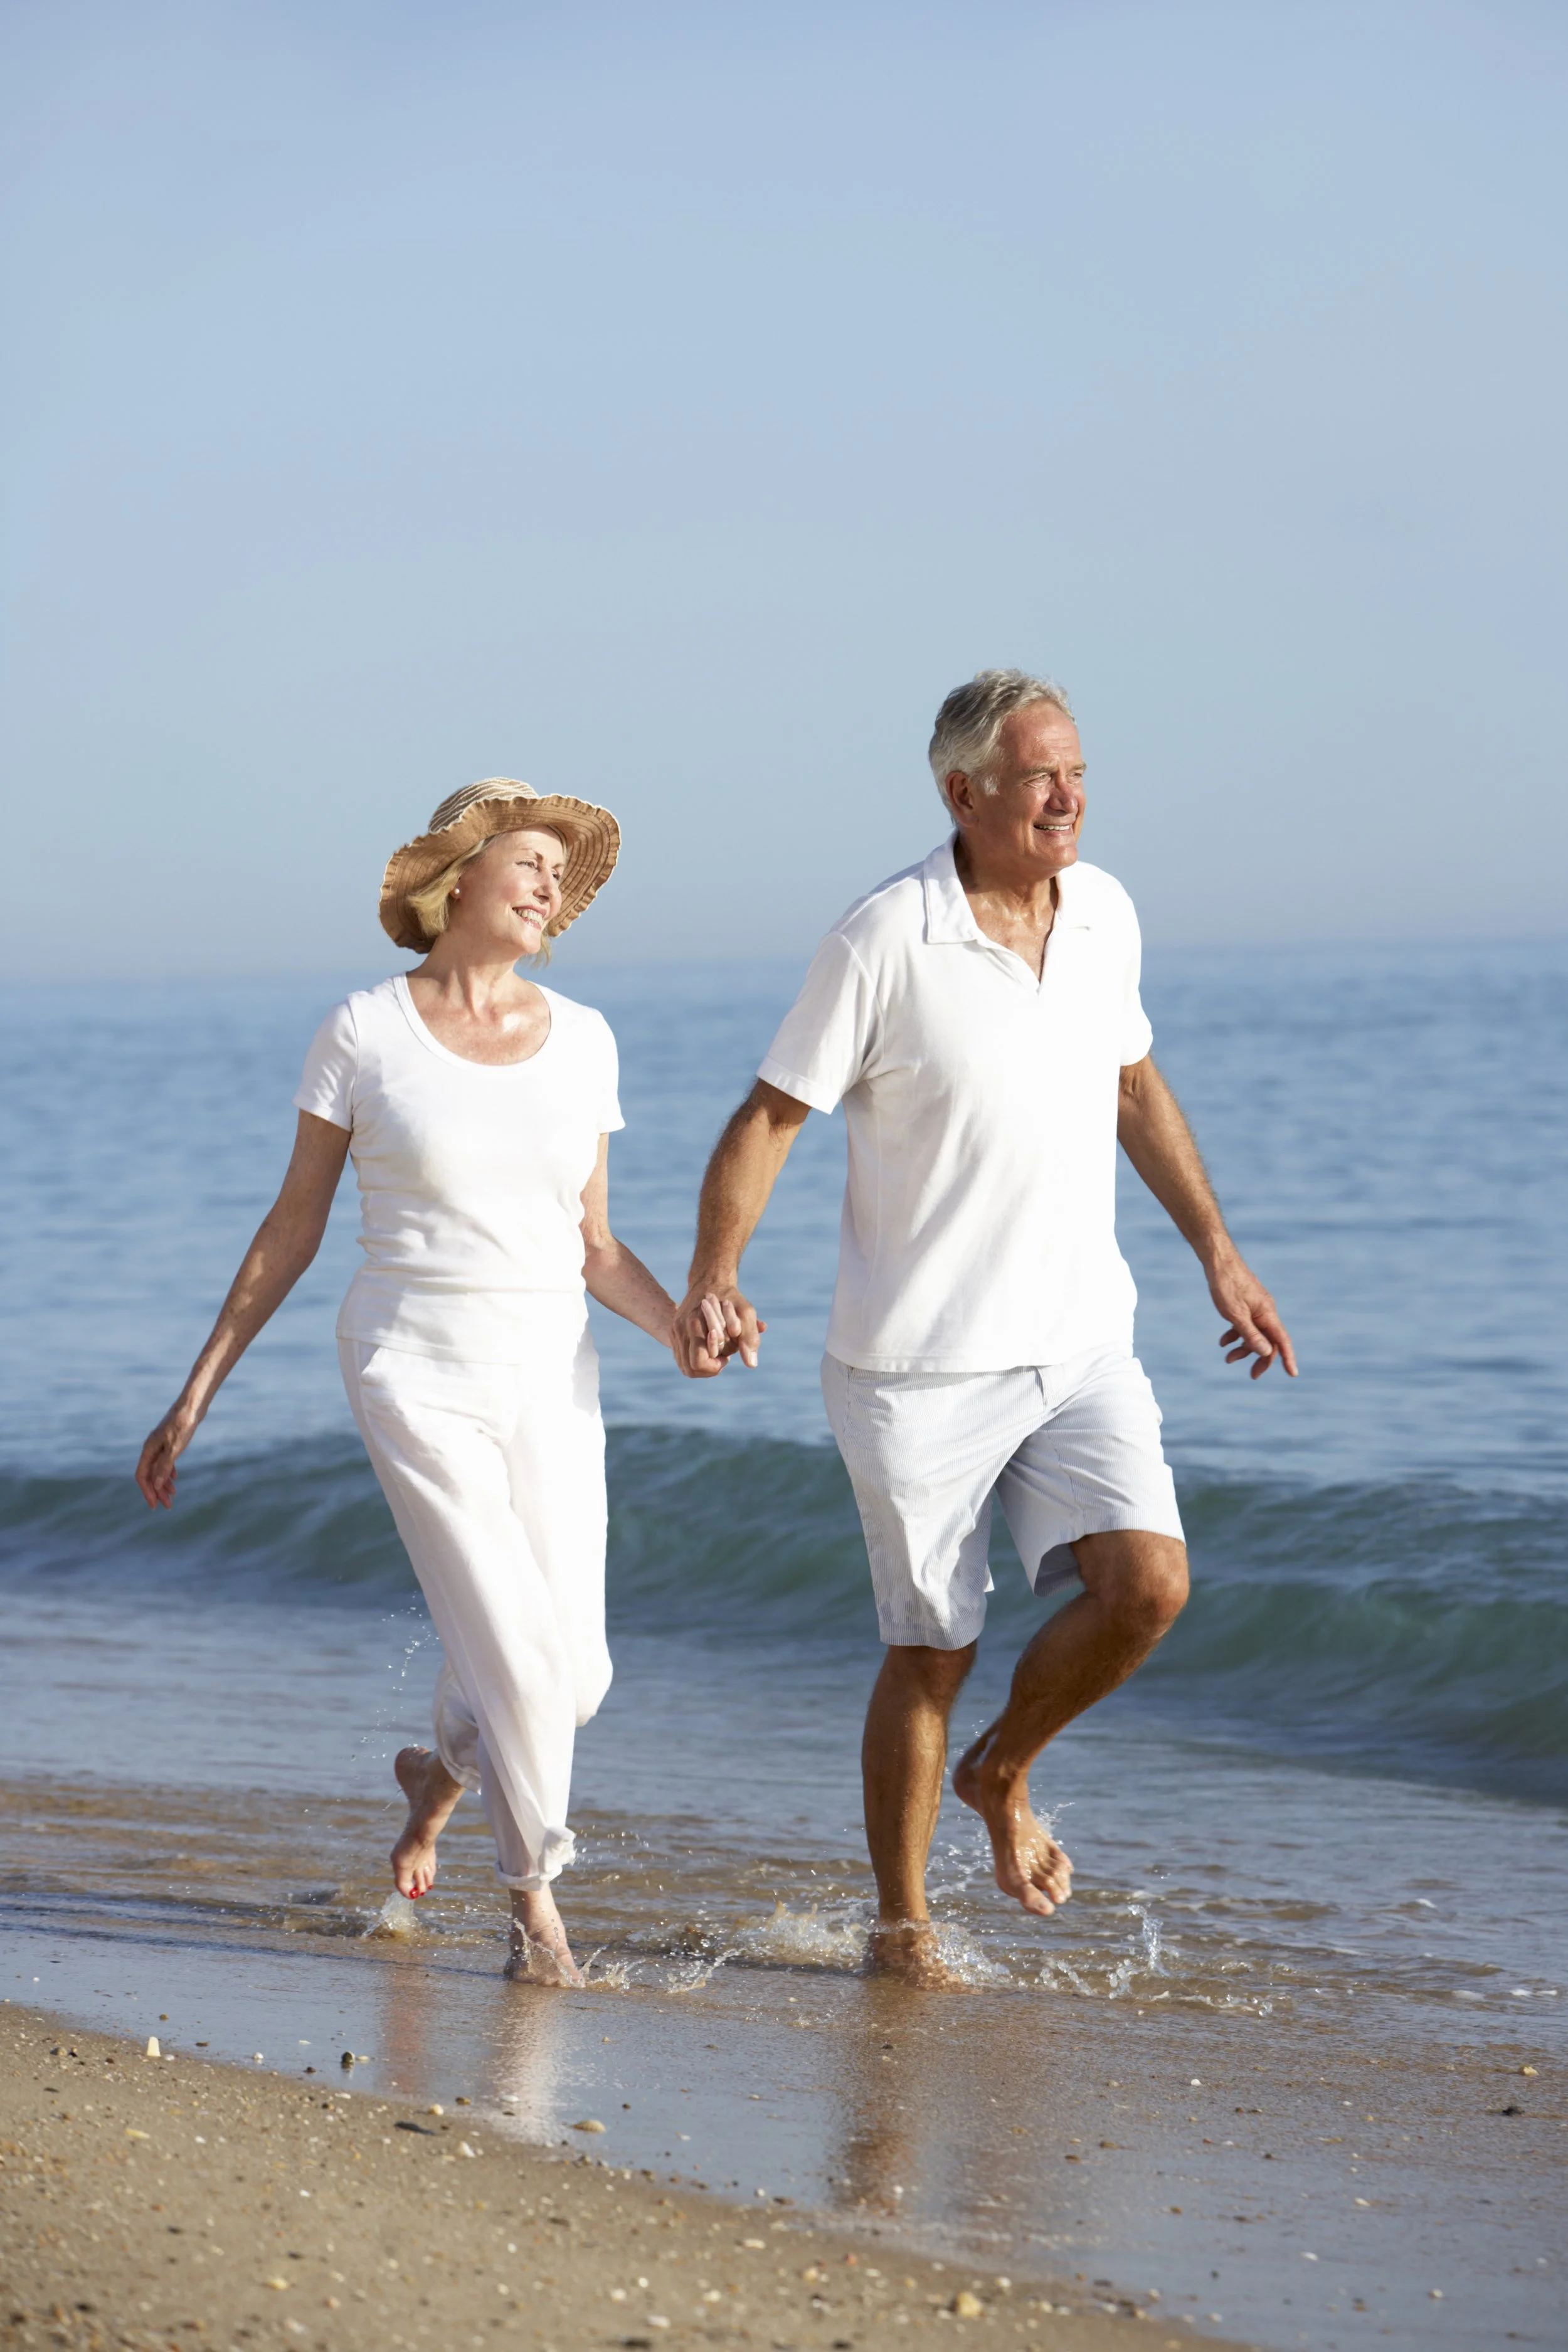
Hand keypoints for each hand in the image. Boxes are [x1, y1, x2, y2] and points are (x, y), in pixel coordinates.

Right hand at [135, 1403, 200, 1508]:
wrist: (192, 1405)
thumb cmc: (183, 1425)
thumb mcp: (174, 1448)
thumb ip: (164, 1466)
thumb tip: (156, 1484)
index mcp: (148, 1450)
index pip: (143, 1476)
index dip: (147, 1492)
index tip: (154, 1506)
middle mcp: (151, 1448)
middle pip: (150, 1474)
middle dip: (157, 1491)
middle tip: (168, 1506)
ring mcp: (160, 1444)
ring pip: (158, 1468)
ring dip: (164, 1483)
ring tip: (173, 1495)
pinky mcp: (169, 1441)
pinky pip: (165, 1461)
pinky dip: (169, 1471)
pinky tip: (175, 1478)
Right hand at [672, 1281, 765, 1378]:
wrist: (710, 1280)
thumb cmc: (731, 1298)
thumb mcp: (746, 1314)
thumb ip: (750, 1338)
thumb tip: (752, 1364)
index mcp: (695, 1325)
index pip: (698, 1363)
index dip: (715, 1366)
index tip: (727, 1357)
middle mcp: (680, 1329)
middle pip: (689, 1369)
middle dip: (709, 1369)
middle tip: (722, 1359)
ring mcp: (675, 1331)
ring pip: (683, 1365)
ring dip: (702, 1366)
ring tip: (716, 1355)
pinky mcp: (673, 1332)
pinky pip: (681, 1356)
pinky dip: (695, 1359)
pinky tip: (709, 1350)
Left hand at [1206, 1251, 1297, 1379]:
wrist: (1218, 1262)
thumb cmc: (1226, 1286)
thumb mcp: (1236, 1314)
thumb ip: (1251, 1334)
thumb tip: (1267, 1352)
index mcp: (1267, 1314)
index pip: (1282, 1341)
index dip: (1288, 1358)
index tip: (1293, 1374)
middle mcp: (1266, 1312)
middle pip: (1269, 1341)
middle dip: (1261, 1358)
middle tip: (1252, 1375)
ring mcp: (1256, 1308)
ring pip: (1255, 1334)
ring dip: (1244, 1348)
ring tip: (1228, 1358)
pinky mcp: (1246, 1305)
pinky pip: (1245, 1325)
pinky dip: (1236, 1334)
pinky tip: (1223, 1342)